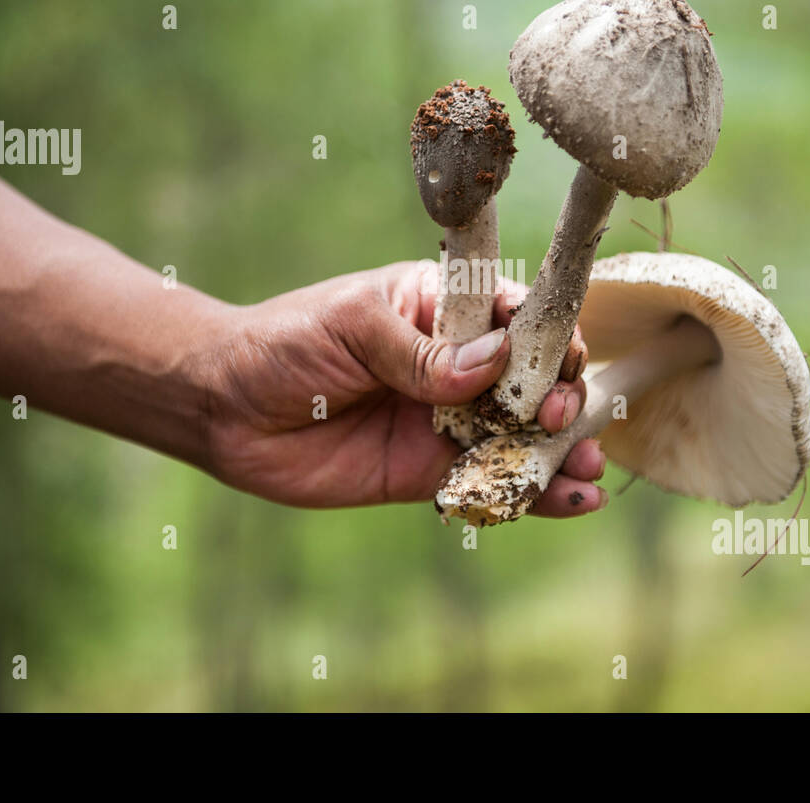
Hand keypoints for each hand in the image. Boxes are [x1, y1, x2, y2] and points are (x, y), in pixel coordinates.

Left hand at [202, 261, 607, 515]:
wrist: (224, 409)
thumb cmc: (285, 344)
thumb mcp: (353, 327)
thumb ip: (422, 351)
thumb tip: (496, 363)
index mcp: (442, 308)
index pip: (515, 316)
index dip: (548, 336)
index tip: (562, 361)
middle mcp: (455, 364)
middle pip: (533, 379)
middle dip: (562, 396)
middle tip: (560, 416)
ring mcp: (445, 420)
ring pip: (521, 435)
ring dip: (562, 450)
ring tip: (586, 467)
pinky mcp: (427, 472)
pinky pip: (488, 482)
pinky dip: (532, 494)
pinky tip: (571, 501)